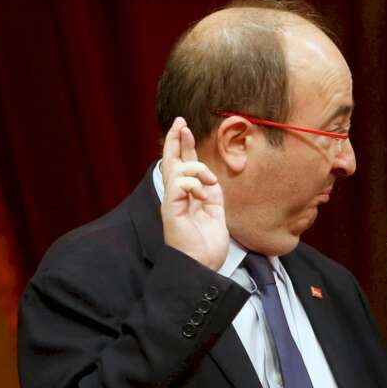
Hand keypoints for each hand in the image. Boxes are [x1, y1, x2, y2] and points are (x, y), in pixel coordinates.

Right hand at [160, 117, 228, 270]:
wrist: (201, 266)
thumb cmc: (206, 245)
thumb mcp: (215, 212)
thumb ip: (211, 193)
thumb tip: (209, 177)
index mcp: (187, 197)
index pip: (182, 166)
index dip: (183, 146)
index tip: (185, 128)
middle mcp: (176, 197)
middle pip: (171, 162)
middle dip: (176, 140)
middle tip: (180, 122)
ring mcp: (172, 202)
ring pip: (178, 169)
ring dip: (197, 168)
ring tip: (210, 183)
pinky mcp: (171, 209)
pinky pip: (180, 184)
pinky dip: (194, 184)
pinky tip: (204, 195)